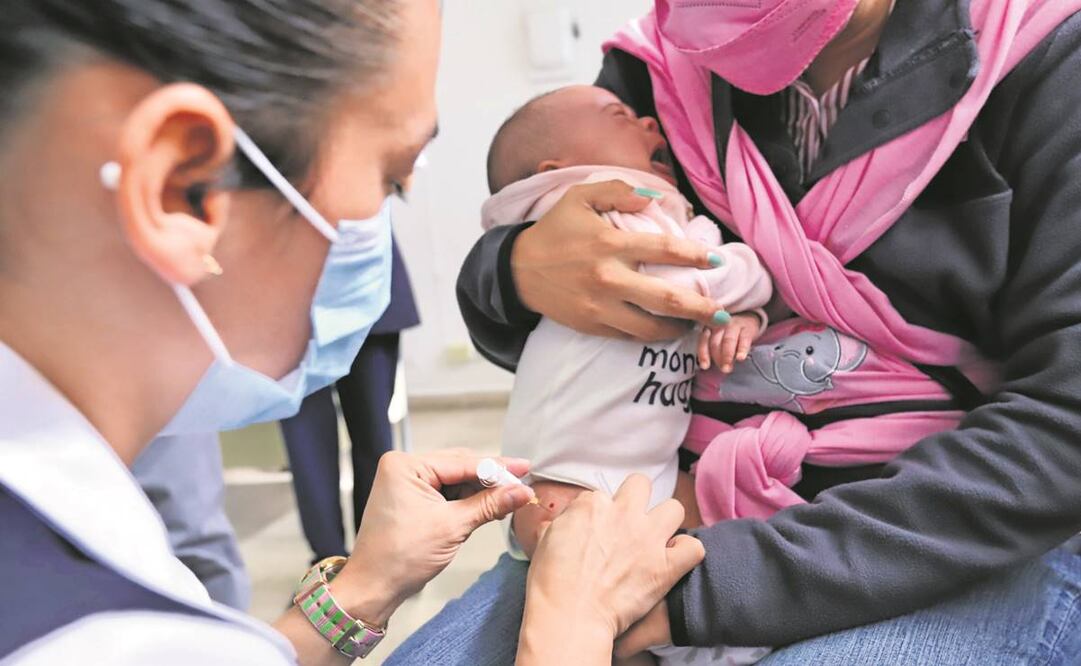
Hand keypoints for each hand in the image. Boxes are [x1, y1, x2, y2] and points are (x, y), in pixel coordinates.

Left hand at [330, 450, 534, 626]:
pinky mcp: (412, 497)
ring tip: (510, 496)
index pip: (462, 462)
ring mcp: (407, 482)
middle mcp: (404, 468)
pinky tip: (489, 504)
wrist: (374, 586)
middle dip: (490, 479)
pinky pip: (446, 492)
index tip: (524, 468)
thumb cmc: (400, 557)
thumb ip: (489, 505)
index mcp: (406, 466)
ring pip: (455, 479)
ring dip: (480, 490)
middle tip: (521, 483)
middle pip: (459, 466)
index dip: (497, 467)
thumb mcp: (452, 527)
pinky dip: (467, 500)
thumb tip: (521, 492)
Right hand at [512, 180, 725, 340]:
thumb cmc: (554, 230)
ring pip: (650, 328)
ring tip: (696, 326)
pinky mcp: (592, 325)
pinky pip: (629, 336)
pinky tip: (665, 330)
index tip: (716, 261)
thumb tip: (654, 198)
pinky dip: (651, 335)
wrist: (518, 270)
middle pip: (666, 299)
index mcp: (610, 243)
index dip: (695, 256)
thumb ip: (618, 189)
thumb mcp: (580, 197)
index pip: (664, 250)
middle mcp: (608, 278)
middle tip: (723, 314)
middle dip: (701, 309)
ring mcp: (600, 307)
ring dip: (679, 329)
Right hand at [517, 475, 704, 662]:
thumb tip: (568, 522)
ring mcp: (647, 538)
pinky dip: (686, 553)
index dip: (600, 515)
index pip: (601, 496)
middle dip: (636, 501)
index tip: (596, 533)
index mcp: (592, 505)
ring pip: (674, 509)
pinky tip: (674, 562)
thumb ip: (563, 523)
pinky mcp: (665, 566)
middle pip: (640, 485)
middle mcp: (623, 514)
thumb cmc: (551, 584)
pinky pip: (693, 548)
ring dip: (666, 523)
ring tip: (656, 540)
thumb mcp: (546, 540)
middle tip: (629, 525)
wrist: (569, 615)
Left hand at [697, 312, 759, 372]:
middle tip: (722, 370)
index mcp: (709, 326)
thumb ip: (713, 348)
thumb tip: (707, 367)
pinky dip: (742, 350)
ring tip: (728, 368)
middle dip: (717, 358)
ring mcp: (734, 325)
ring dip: (727, 356)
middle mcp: (720, 324)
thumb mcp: (720, 337)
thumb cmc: (731, 332)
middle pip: (715, 342)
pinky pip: (744, 339)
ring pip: (728, 340)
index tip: (705, 367)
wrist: (749, 319)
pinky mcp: (748, 327)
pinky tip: (740, 358)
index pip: (703, 340)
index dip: (703, 354)